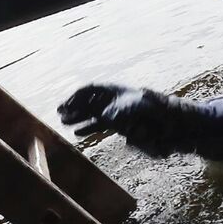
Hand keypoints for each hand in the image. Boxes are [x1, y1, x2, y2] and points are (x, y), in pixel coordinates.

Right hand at [59, 83, 175, 153]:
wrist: (163, 117)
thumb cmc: (149, 109)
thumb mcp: (135, 109)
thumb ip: (121, 113)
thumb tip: (108, 119)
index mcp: (112, 91)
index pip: (89, 90)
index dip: (75, 97)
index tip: (64, 106)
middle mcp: (110, 99)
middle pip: (87, 101)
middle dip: (73, 108)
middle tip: (59, 115)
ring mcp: (113, 110)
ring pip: (90, 113)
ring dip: (78, 118)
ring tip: (64, 123)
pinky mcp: (117, 123)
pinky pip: (98, 124)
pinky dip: (87, 127)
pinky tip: (78, 133)